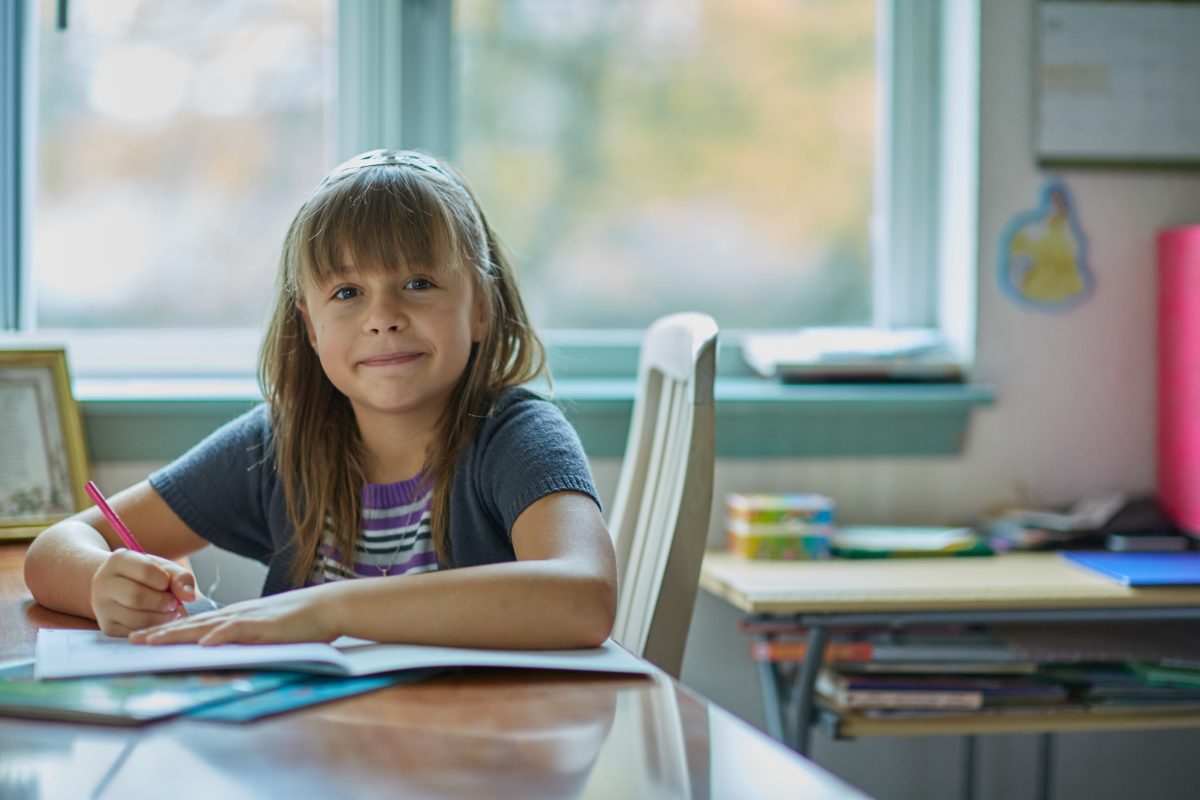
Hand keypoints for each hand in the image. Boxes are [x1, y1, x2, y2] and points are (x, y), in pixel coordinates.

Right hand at [91, 549, 195, 635]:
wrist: (123, 587)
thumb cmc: (149, 575)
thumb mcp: (165, 568)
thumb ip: (180, 578)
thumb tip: (190, 596)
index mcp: (118, 560)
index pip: (146, 571)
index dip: (164, 581)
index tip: (168, 584)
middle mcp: (103, 583)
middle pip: (137, 597)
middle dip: (163, 602)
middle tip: (172, 603)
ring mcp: (101, 607)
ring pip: (136, 619)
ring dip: (161, 618)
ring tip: (168, 612)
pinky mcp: (107, 627)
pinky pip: (134, 632)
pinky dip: (152, 629)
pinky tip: (157, 620)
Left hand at [128, 586, 337, 645]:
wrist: (328, 606)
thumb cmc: (301, 621)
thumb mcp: (266, 629)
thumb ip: (244, 638)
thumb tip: (222, 650)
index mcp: (236, 617)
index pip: (196, 625)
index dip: (169, 631)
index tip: (145, 638)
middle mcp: (236, 615)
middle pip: (192, 624)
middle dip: (160, 633)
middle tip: (132, 641)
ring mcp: (250, 619)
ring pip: (206, 627)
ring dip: (178, 634)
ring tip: (153, 641)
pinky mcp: (265, 626)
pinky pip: (238, 631)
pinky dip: (219, 637)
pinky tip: (203, 643)